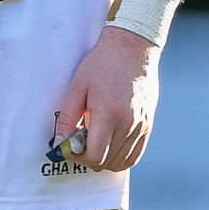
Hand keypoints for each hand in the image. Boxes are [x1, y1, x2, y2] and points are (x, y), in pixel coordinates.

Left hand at [53, 24, 160, 171]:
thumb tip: (60, 143)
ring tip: (95, 140)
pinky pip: (136, 155)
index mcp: (108, 114)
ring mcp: (141, 126)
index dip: (78, 157)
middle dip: (89, 158)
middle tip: (80, 142)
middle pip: (106, 162)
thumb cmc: (102, 63)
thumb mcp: (77, 87)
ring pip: (122, 162)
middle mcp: (128, 124)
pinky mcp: (148, 125)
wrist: (132, 47)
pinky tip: (110, 145)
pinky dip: (121, 158)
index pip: (94, 156)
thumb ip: (67, 119)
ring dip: (105, 159)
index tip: (71, 147)